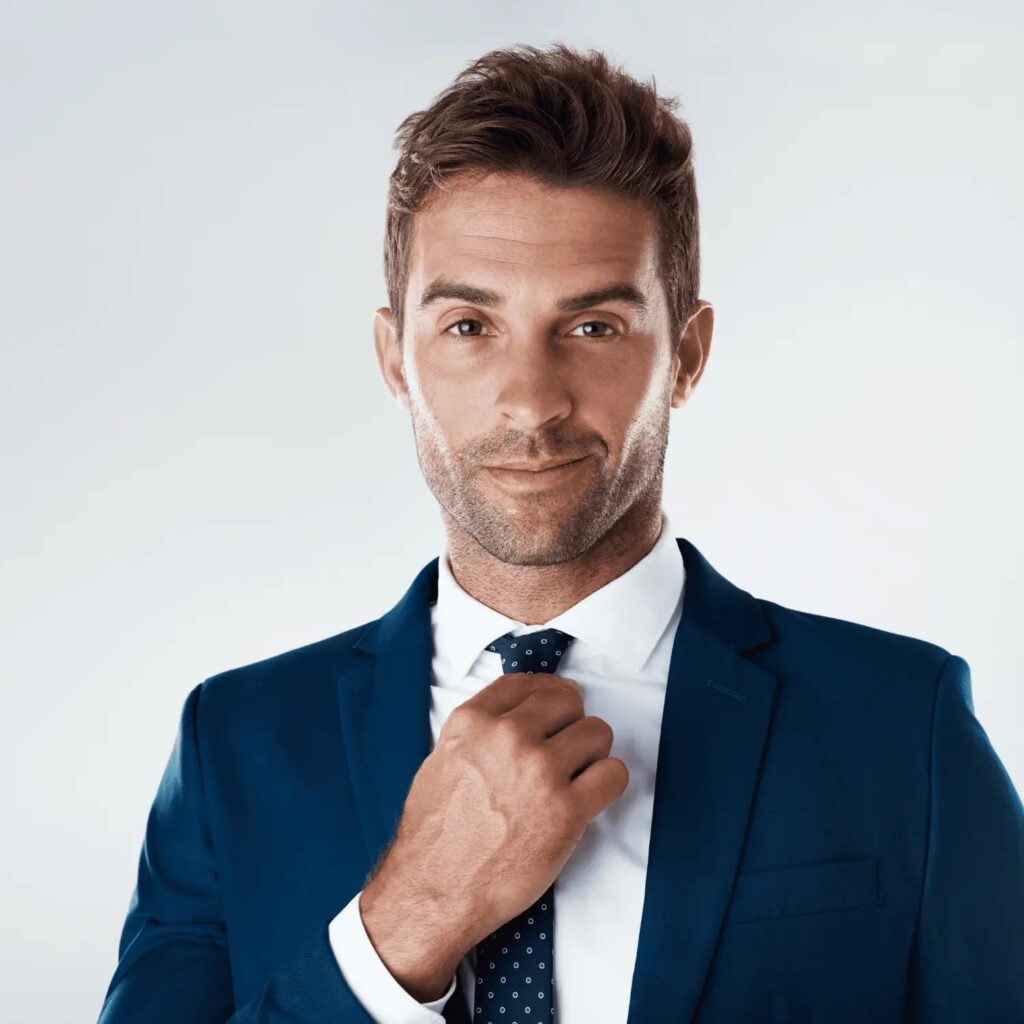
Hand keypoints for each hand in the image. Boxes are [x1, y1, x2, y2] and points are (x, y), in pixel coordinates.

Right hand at [359, 671, 628, 1000]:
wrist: (436, 891)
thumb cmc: (436, 834)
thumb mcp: (442, 760)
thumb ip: (480, 731)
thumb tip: (517, 715)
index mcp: (474, 721)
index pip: (529, 683)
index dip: (548, 694)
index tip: (555, 707)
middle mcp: (508, 736)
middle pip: (568, 701)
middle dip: (570, 724)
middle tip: (564, 750)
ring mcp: (540, 770)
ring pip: (597, 732)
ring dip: (591, 754)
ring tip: (574, 777)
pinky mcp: (567, 809)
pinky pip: (614, 774)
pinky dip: (607, 784)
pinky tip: (590, 797)